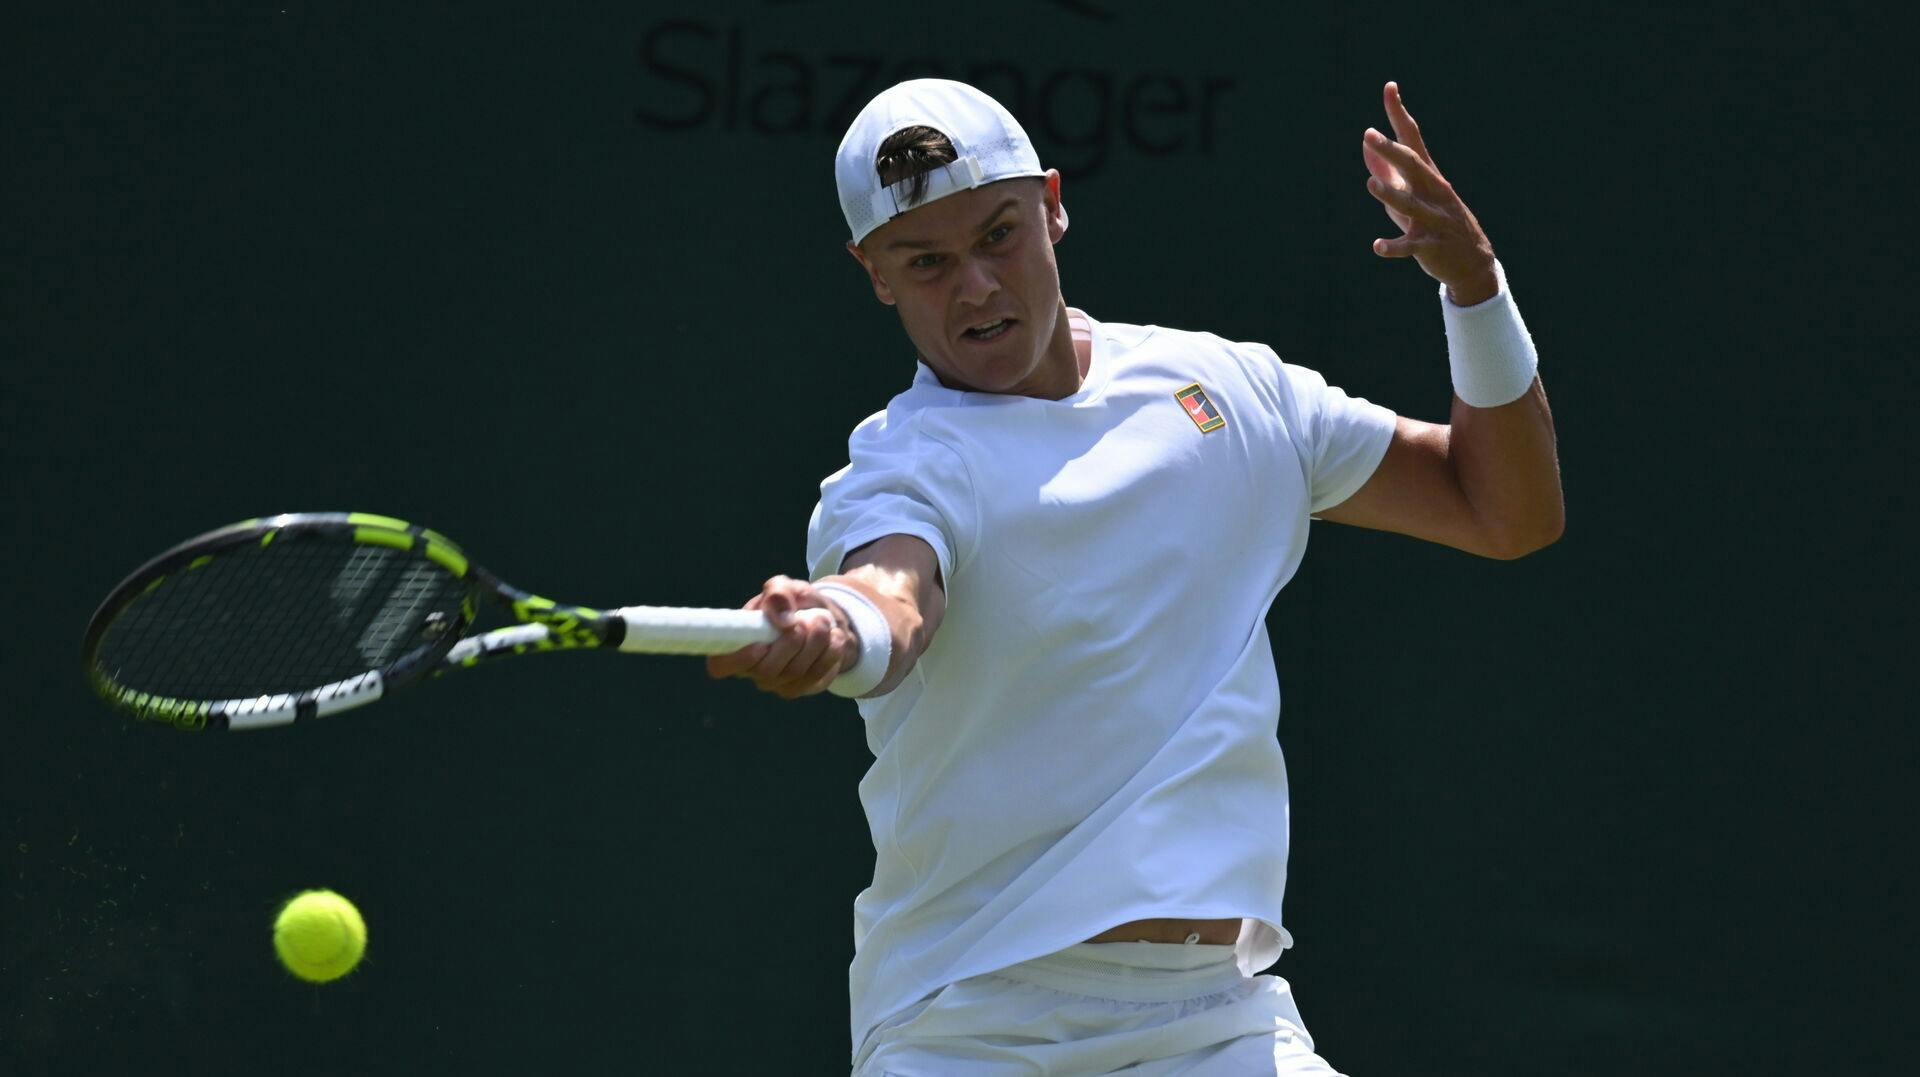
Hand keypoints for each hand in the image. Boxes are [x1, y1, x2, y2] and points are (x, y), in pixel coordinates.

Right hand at [705, 575, 855, 698]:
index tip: (762, 643)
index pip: (720, 665)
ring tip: (823, 620)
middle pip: (767, 670)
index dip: (738, 659)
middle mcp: (753, 669)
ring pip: (795, 673)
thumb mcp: (785, 587)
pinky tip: (834, 637)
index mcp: (738, 642)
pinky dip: (829, 654)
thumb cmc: (793, 604)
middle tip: (807, 619)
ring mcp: (777, 683)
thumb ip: (778, 594)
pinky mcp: (801, 687)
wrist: (824, 619)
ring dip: (815, 643)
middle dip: (792, 642)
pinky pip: (815, 677)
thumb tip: (782, 620)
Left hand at [1362, 82, 1497, 304]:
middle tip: (1369, 134)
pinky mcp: (1429, 246)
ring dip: (1390, 194)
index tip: (1389, 87)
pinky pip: (1409, 246)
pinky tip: (1376, 246)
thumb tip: (1366, 145)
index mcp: (1427, 175)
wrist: (1472, 260)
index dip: (1398, 114)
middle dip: (1391, 150)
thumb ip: (1387, 170)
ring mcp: (1433, 219)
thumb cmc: (1434, 221)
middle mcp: (1432, 192)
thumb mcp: (1411, 193)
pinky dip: (1393, 247)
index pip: (1412, 138)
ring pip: (1410, 204)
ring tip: (1371, 183)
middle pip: (1412, 165)